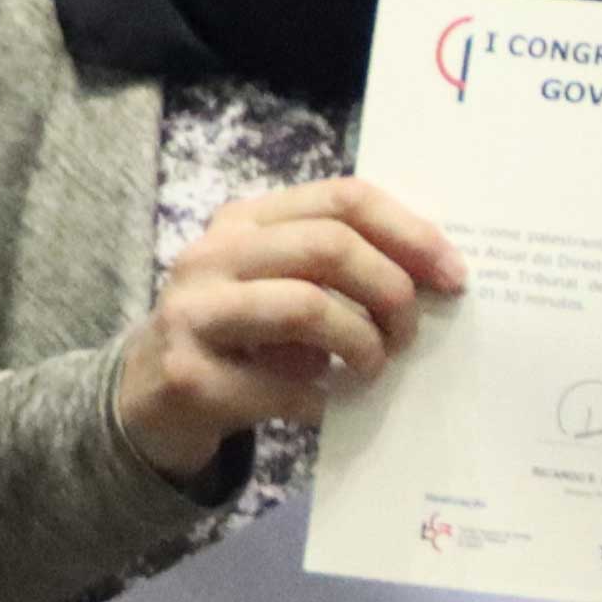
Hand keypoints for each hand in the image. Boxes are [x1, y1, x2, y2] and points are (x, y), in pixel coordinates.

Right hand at [112, 177, 463, 482]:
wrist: (147, 396)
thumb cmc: (240, 336)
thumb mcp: (280, 284)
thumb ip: (339, 266)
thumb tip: (437, 276)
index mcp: (246, 220)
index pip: (344, 198)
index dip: (411, 233)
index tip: (454, 275)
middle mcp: (214, 254)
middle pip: (330, 246)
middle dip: (392, 292)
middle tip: (409, 334)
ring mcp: (195, 313)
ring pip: (308, 307)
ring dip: (363, 345)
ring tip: (371, 368)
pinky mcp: (190, 376)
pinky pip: (287, 386)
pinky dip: (326, 399)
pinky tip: (329, 403)